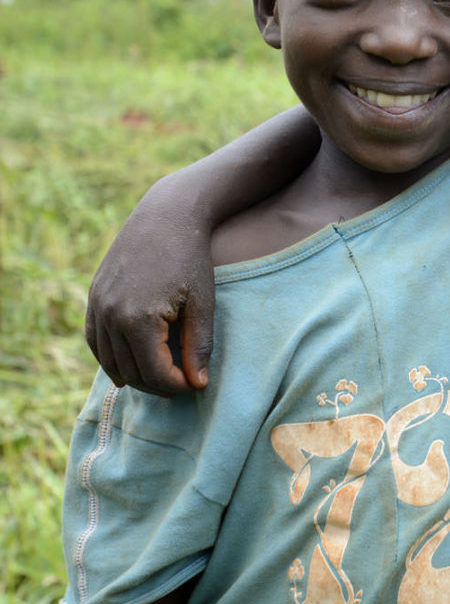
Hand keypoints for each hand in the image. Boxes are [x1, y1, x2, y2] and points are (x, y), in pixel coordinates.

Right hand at [85, 180, 215, 396]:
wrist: (165, 217)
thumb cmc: (191, 258)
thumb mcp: (202, 303)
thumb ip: (199, 346)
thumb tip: (198, 384)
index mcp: (138, 320)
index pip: (154, 374)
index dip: (177, 386)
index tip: (196, 385)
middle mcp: (110, 316)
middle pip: (130, 371)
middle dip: (158, 385)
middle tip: (182, 385)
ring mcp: (97, 306)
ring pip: (109, 360)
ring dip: (135, 375)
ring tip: (162, 377)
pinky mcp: (93, 297)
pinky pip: (95, 340)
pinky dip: (110, 358)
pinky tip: (128, 366)